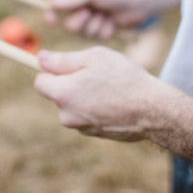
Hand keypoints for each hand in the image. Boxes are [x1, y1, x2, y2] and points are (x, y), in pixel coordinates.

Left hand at [35, 46, 172, 140]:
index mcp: (63, 94)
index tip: (67, 64)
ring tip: (109, 87)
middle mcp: (67, 115)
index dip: (52, 70)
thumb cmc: (123, 78)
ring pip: (74, 105)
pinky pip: (87, 115)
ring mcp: (81, 127)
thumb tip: (40, 58)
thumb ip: (63, 60)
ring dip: (85, 95)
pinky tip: (115, 101)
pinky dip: (96, 107)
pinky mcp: (95, 134)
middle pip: (58, 94)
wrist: (152, 111)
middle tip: (96, 73)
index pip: (40, 82)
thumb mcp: (94, 58)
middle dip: (71, 83)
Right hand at [46, 0, 152, 39]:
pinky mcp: (102, 33)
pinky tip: (113, 23)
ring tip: (107, 16)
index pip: (56, 9)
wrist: (140, 2)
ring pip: (84, 35)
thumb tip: (50, 3)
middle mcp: (81, 12)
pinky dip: (106, 31)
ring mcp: (92, 23)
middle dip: (81, 22)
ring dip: (96, 26)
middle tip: (91, 12)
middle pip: (69, 27)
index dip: (52, 15)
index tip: (50, 19)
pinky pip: (97, 39)